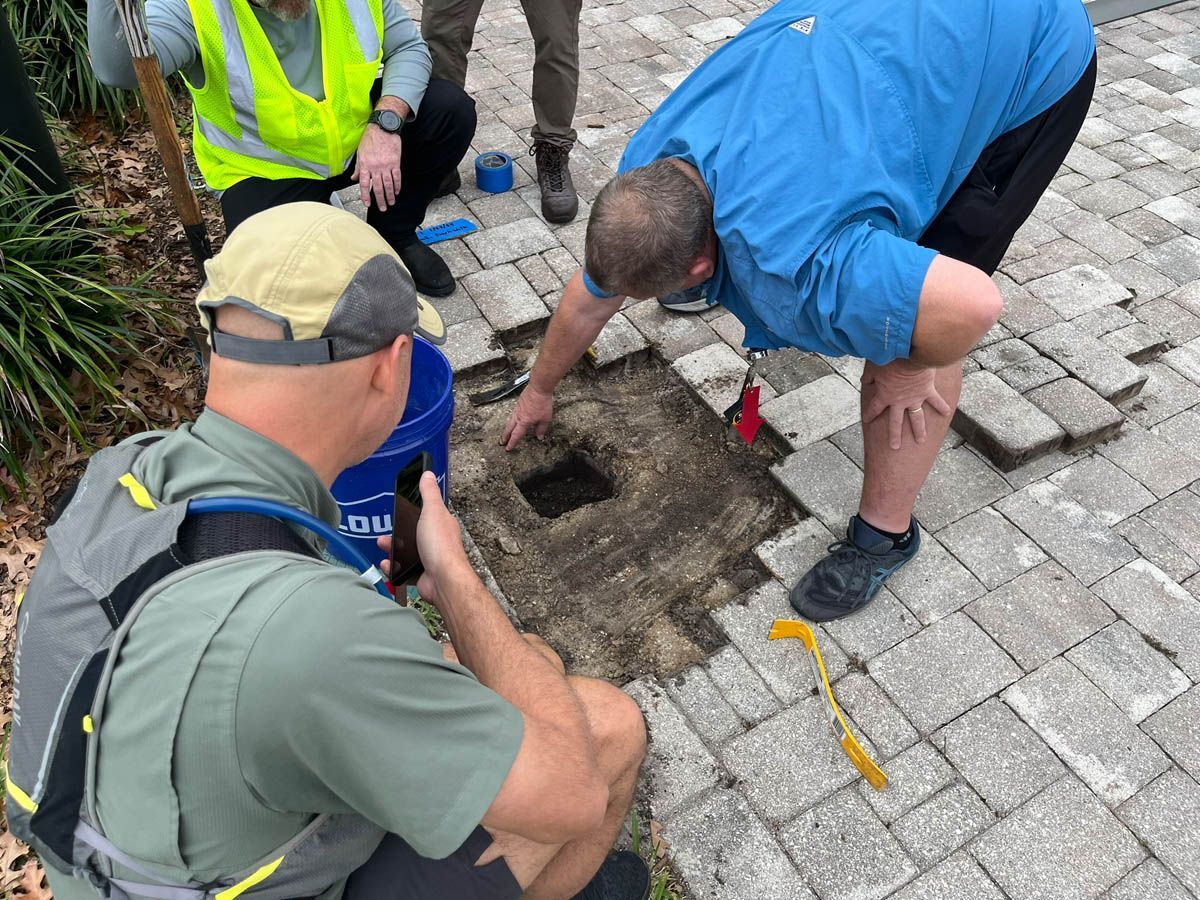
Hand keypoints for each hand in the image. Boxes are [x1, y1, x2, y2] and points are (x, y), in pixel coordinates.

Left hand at [353, 122, 402, 210]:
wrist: (383, 127)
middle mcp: (375, 167)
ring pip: (388, 185)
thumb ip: (358, 168)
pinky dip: (397, 185)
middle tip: (382, 208)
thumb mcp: (360, 152)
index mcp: (365, 165)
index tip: (368, 204)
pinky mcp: (395, 163)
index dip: (366, 196)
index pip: (365, 184)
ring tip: (391, 202)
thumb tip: (354, 179)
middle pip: (378, 187)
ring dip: (390, 196)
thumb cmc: (370, 138)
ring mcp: (386, 166)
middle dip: (380, 200)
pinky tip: (396, 191)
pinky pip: (397, 177)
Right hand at [376, 472, 469, 604]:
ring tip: (383, 547)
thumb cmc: (441, 546)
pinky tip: (388, 564)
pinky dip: (392, 567)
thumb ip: (429, 493)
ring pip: (404, 551)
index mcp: (441, 523)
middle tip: (385, 534)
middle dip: (396, 534)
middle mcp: (435, 541)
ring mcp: (428, 558)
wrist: (442, 579)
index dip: (413, 510)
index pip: (427, 513)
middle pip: (411, 533)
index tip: (400, 509)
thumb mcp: (432, 511)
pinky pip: (402, 570)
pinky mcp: (420, 574)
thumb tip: (428, 474)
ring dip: (391, 549)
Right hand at [501, 385, 553, 450]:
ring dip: (507, 428)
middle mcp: (518, 416)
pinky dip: (512, 419)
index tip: (508, 448)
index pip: (516, 435)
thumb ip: (541, 429)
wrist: (538, 388)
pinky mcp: (519, 403)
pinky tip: (514, 418)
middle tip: (501, 442)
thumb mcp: (545, 419)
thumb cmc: (542, 403)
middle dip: (505, 436)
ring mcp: (517, 409)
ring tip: (506, 432)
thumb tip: (539, 436)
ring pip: (510, 421)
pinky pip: (514, 413)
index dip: (512, 443)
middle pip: (509, 429)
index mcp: (524, 422)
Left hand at [861, 359, 951, 450]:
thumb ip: (869, 377)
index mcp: (885, 396)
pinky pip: (935, 401)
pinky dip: (942, 406)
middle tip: (894, 447)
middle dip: (894, 435)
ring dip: (919, 430)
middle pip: (896, 422)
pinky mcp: (927, 391)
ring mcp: (914, 399)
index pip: (875, 408)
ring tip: (921, 440)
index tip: (866, 420)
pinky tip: (946, 413)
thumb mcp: (874, 368)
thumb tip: (865, 381)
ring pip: (917, 418)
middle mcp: (899, 402)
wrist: (909, 357)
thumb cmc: (889, 361)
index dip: (870, 414)